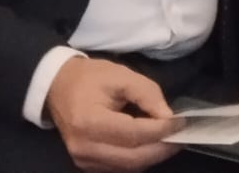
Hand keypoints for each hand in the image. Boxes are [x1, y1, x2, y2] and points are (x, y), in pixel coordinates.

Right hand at [44, 56, 182, 170]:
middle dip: (161, 148)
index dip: (160, 130)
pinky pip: (119, 168)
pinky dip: (138, 159)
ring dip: (152, 156)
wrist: (57, 87)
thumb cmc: (90, 78)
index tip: (180, 122)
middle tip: (180, 136)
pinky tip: (149, 145)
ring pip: (129, 167)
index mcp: (89, 122)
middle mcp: (85, 148)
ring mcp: (84, 160)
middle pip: (133, 158)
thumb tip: (168, 117)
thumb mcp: (121, 75)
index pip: (133, 134)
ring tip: (168, 140)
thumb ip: (147, 94)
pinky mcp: (87, 165)